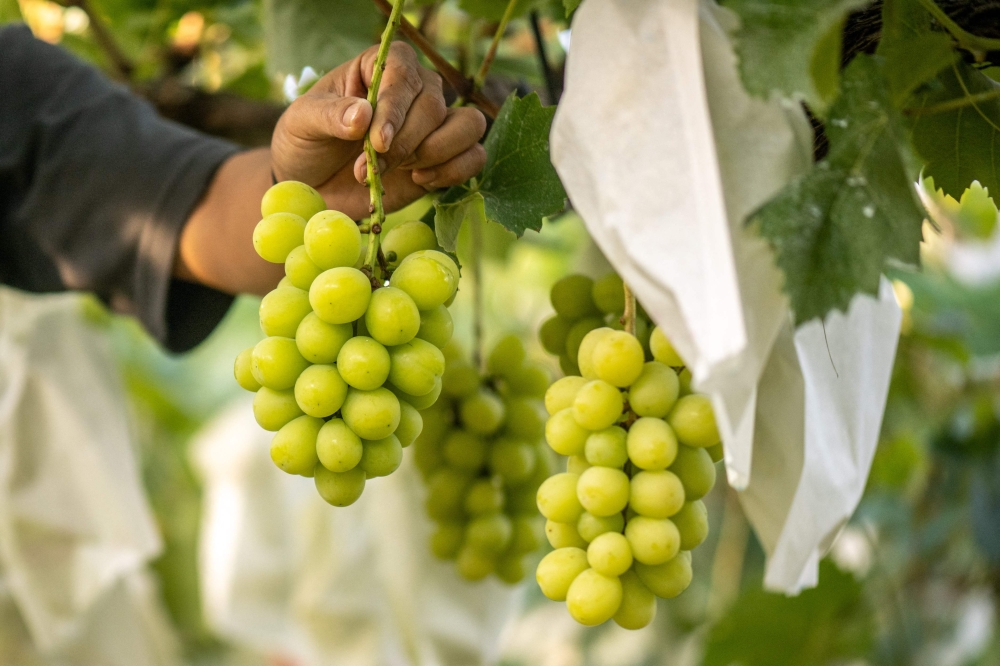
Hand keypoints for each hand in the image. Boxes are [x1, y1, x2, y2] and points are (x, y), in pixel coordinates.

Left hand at [271, 42, 486, 218]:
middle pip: (434, 106)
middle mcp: (415, 90)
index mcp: (380, 66)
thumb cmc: (306, 143)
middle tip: (368, 170)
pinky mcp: (444, 158)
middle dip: (404, 144)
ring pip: (468, 126)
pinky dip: (453, 171)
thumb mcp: (302, 123)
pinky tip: (419, 180)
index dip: (395, 106)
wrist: (313, 185)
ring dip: (435, 154)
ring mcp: (433, 125)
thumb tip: (362, 115)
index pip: (404, 72)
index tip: (376, 140)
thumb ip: (329, 115)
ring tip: (400, 172)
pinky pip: (474, 157)